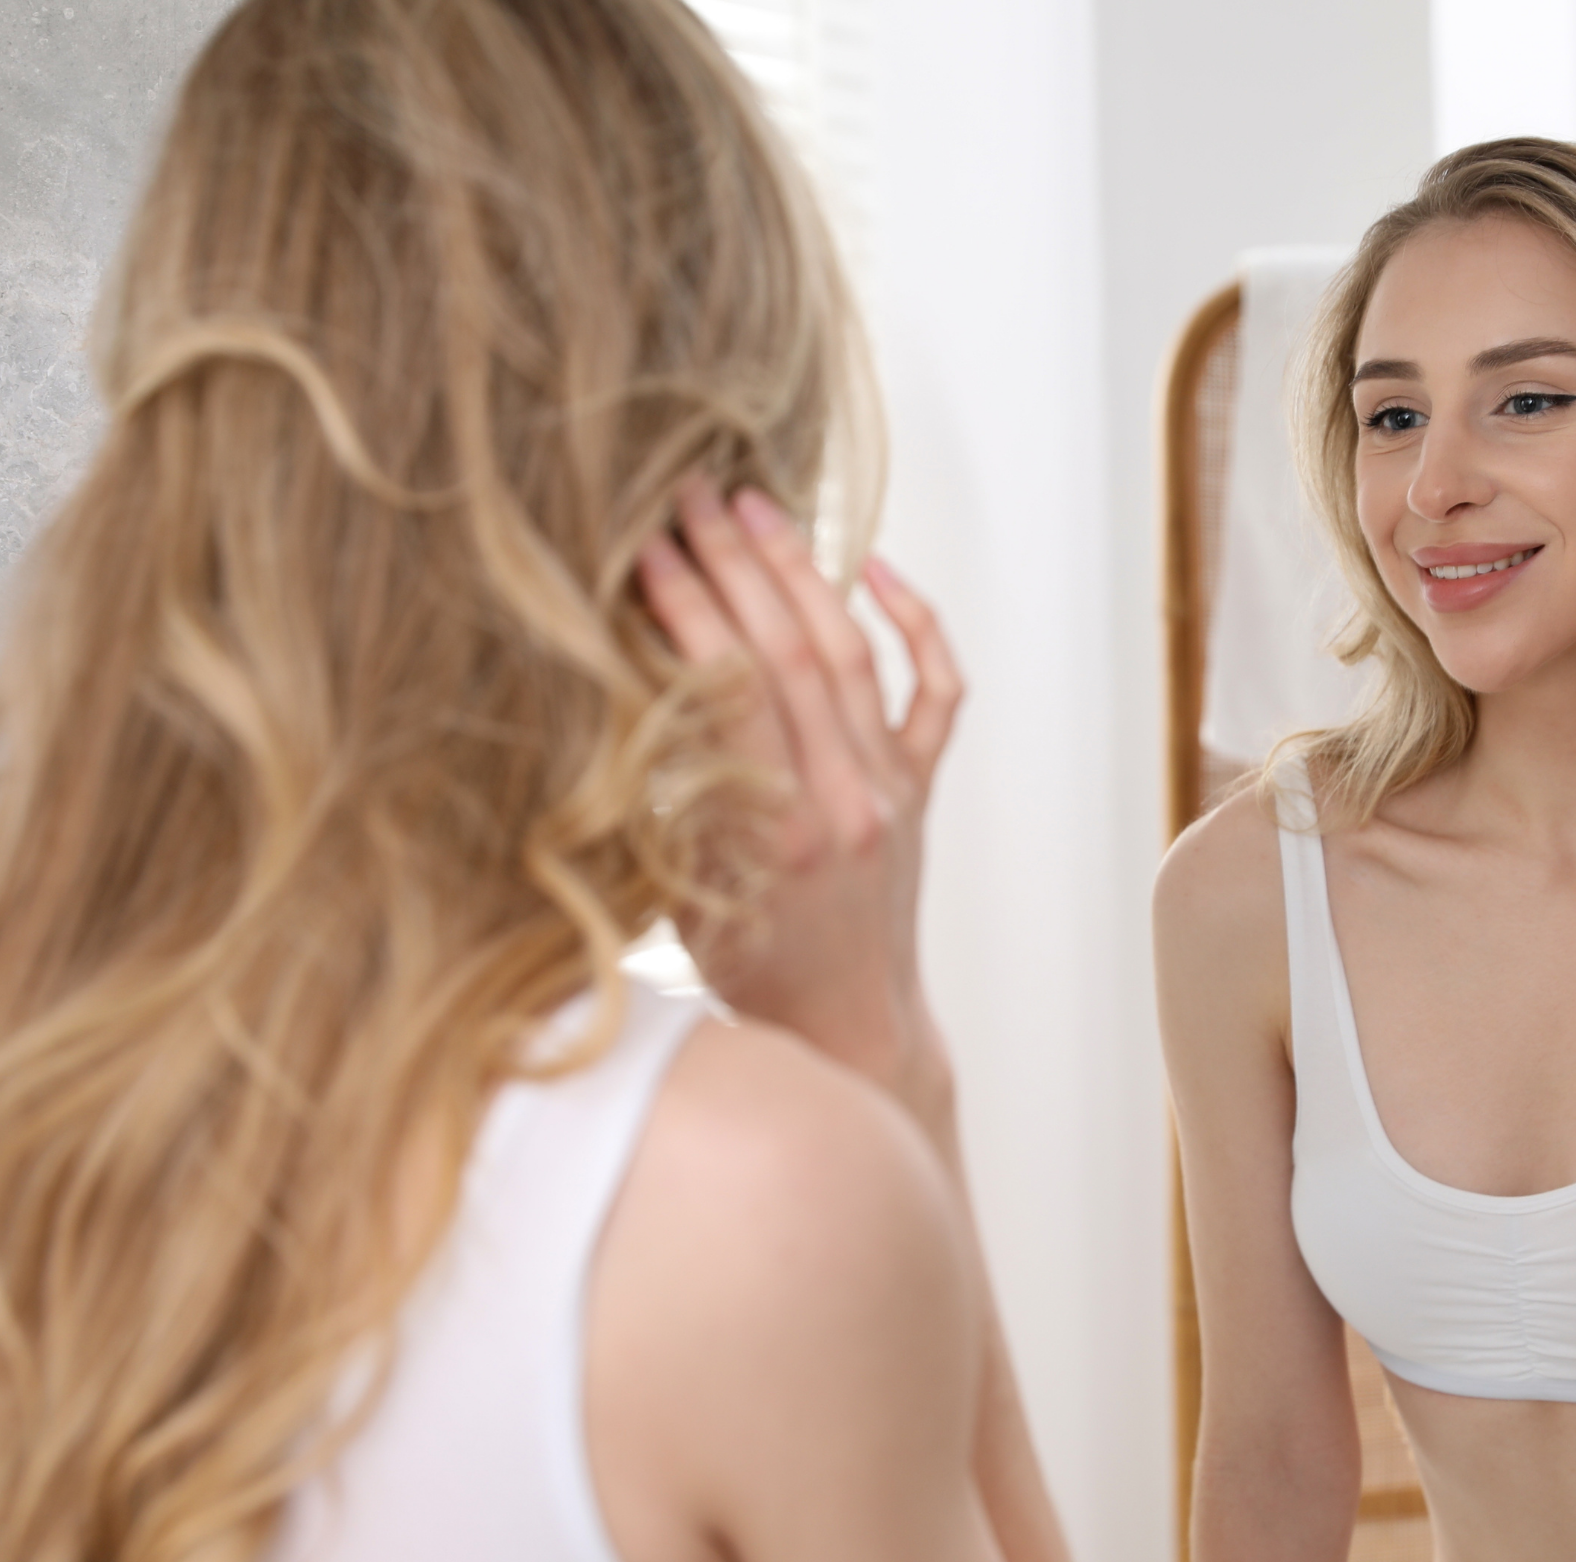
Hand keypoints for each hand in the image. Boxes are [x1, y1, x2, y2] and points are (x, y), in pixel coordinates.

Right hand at [636, 474, 962, 1127]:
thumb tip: (610, 707)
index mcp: (774, 829)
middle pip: (789, 649)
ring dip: (802, 572)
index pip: (729, 686)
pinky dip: (913, 625)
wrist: (849, 1023)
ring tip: (757, 506)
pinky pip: (933, 691)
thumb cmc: (754, 971)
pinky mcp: (919, 787)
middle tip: (692, 492)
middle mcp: (843, 797)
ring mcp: (890, 786)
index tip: (645, 546)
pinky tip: (876, 571)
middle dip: (735, 562)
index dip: (686, 606)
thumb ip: (661, 809)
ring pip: (852, 653)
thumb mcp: (682, 899)